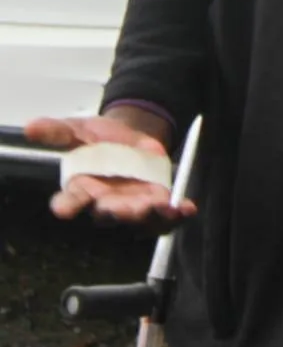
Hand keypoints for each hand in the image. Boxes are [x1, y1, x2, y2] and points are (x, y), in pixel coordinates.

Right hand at [24, 113, 195, 231]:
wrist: (131, 137)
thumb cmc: (100, 140)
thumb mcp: (79, 129)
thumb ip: (57, 131)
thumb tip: (31, 127)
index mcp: (81, 188)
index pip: (69, 201)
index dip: (68, 205)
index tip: (65, 208)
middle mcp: (104, 202)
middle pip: (107, 214)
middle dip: (117, 212)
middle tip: (125, 208)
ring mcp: (131, 205)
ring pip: (138, 219)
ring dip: (150, 216)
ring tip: (162, 208)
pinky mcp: (154, 202)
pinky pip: (164, 216)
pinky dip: (176, 215)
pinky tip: (186, 209)